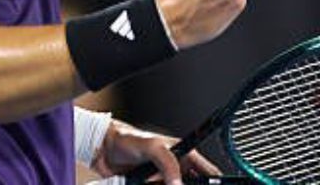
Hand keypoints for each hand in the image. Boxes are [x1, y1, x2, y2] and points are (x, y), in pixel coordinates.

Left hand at [91, 119, 219, 184]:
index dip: (215, 182)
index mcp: (184, 155)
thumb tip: (178, 184)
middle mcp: (176, 170)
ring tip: (151, 180)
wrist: (104, 150)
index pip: (208, 172)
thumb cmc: (129, 139)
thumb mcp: (154, 148)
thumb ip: (169, 164)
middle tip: (173, 184)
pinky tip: (144, 183)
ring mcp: (163, 181)